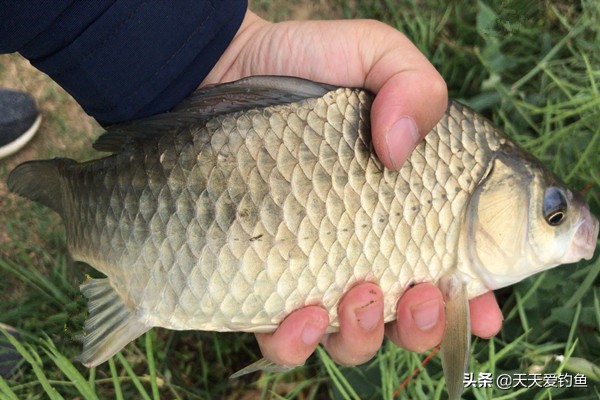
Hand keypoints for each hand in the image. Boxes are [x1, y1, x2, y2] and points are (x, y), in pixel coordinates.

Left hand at [203, 10, 502, 366]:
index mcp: (404, 207)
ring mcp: (313, 267)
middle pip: (408, 319)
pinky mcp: (263, 278)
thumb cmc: (305, 65)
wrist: (223, 74)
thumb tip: (400, 149)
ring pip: (352, 337)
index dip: (474, 301)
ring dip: (365, 335)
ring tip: (360, 296)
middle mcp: (364, 247)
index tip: (483, 308)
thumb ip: (413, 84)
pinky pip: (285, 336)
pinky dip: (298, 341)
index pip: (451, 268)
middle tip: (422, 293)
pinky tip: (301, 313)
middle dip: (424, 326)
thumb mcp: (373, 54)